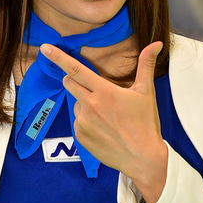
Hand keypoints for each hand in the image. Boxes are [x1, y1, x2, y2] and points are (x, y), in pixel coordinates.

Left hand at [40, 41, 167, 202]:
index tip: (45, 48)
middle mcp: (89, 105)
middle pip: (69, 83)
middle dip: (73, 80)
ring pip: (76, 104)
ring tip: (107, 116)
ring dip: (85, 104)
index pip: (75, 70)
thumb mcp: (146, 92)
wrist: (142, 158)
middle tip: (93, 88)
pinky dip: (87, 121)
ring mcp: (83, 122)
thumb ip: (146, 64)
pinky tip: (103, 128)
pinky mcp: (80, 136)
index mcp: (104, 92)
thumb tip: (156, 43)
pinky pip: (78, 122)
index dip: (59, 57)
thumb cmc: (145, 124)